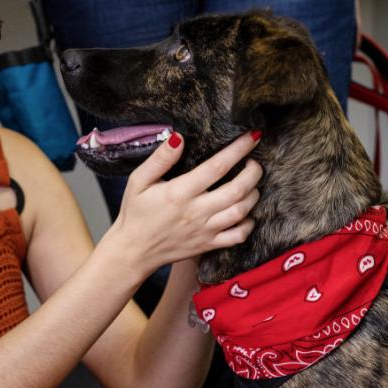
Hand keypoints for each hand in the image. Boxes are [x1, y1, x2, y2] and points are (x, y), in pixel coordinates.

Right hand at [102, 132, 262, 277]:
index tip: (252, 136)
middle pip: (237, 189)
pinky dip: (248, 224)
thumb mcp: (138, 181)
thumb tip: (179, 137)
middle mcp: (196, 211)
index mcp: (180, 192)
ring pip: (241, 211)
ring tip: (252, 184)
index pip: (217, 166)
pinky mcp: (208, 245)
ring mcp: (205, 230)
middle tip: (254, 162)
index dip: (238, 149)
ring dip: (253, 195)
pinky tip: (246, 213)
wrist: (133, 251)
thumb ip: (160, 159)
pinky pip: (237, 236)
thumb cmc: (135, 213)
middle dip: (253, 172)